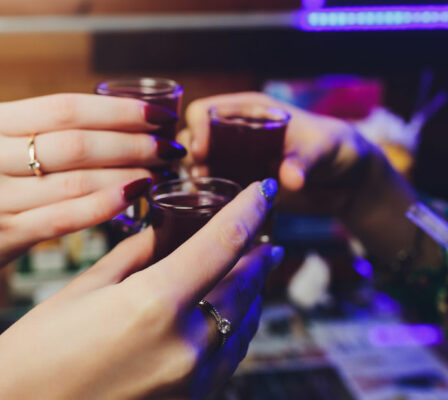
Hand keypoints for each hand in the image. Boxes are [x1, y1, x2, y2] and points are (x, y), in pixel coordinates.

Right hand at [0, 94, 184, 281]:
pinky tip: (135, 197)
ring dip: (127, 173)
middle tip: (169, 147)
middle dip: (133, 142)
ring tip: (159, 171)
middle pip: (76, 142)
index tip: (158, 116)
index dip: (119, 111)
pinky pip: (66, 217)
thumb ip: (39, 132)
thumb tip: (115, 123)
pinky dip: (106, 205)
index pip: (66, 107)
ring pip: (76, 180)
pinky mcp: (3, 234)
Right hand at [0, 181, 283, 399]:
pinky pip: (229, 356)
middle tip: (263, 234)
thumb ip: (133, 257)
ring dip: (251, 291)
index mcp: (154, 305)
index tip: (265, 190)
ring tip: (251, 267)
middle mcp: (185, 345)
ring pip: (243, 323)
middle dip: (258, 254)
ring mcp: (193, 382)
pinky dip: (235, 327)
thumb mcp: (82, 292)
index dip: (248, 211)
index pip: (221, 245)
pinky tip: (227, 312)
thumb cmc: (34, 355)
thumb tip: (162, 233)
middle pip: (243, 285)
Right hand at [183, 92, 387, 216]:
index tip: (202, 151)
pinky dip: (205, 194)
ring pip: (196, 163)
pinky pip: (212, 187)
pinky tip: (213, 205)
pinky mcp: (240, 185)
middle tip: (201, 174)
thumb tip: (290, 180)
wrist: (348, 181)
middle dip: (190, 155)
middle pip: (192, 137)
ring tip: (205, 190)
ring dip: (193, 176)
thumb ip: (305, 160)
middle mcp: (235, 134)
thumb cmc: (337, 149)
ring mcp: (235, 161)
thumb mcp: (324, 148)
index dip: (197, 128)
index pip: (205, 111)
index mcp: (250, 111)